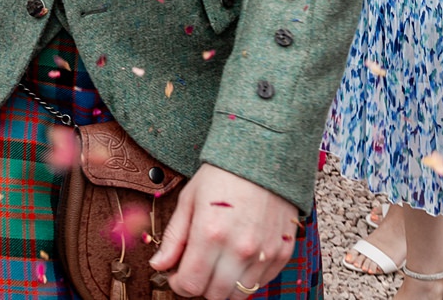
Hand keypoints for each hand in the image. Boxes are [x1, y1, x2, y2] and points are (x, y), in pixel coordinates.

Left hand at [150, 165, 300, 296]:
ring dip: (224, 286)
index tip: (177, 275)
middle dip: (200, 286)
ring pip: (239, 295)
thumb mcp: (189, 200)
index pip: (191, 284)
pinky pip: (261, 283)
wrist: (263, 156)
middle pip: (214, 295)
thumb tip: (159, 265)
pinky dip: (247, 279)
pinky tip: (238, 260)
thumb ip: (174, 238)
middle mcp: (239, 249)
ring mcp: (264, 253)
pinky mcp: (283, 253)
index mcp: (210, 234)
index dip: (178, 284)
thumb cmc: (222, 175)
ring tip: (217, 265)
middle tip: (197, 269)